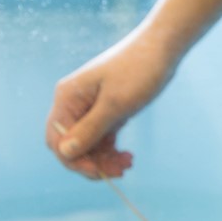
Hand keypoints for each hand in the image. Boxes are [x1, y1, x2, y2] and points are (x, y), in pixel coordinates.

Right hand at [46, 39, 177, 178]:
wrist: (163, 48)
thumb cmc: (139, 71)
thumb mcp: (115, 104)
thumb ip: (90, 129)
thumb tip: (65, 153)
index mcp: (67, 98)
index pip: (57, 140)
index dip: (74, 160)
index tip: (99, 172)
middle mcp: (73, 103)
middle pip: (72, 145)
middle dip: (92, 161)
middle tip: (121, 170)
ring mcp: (89, 107)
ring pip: (88, 144)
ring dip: (104, 158)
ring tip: (128, 162)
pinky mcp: (106, 109)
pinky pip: (101, 137)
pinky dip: (111, 149)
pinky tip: (127, 155)